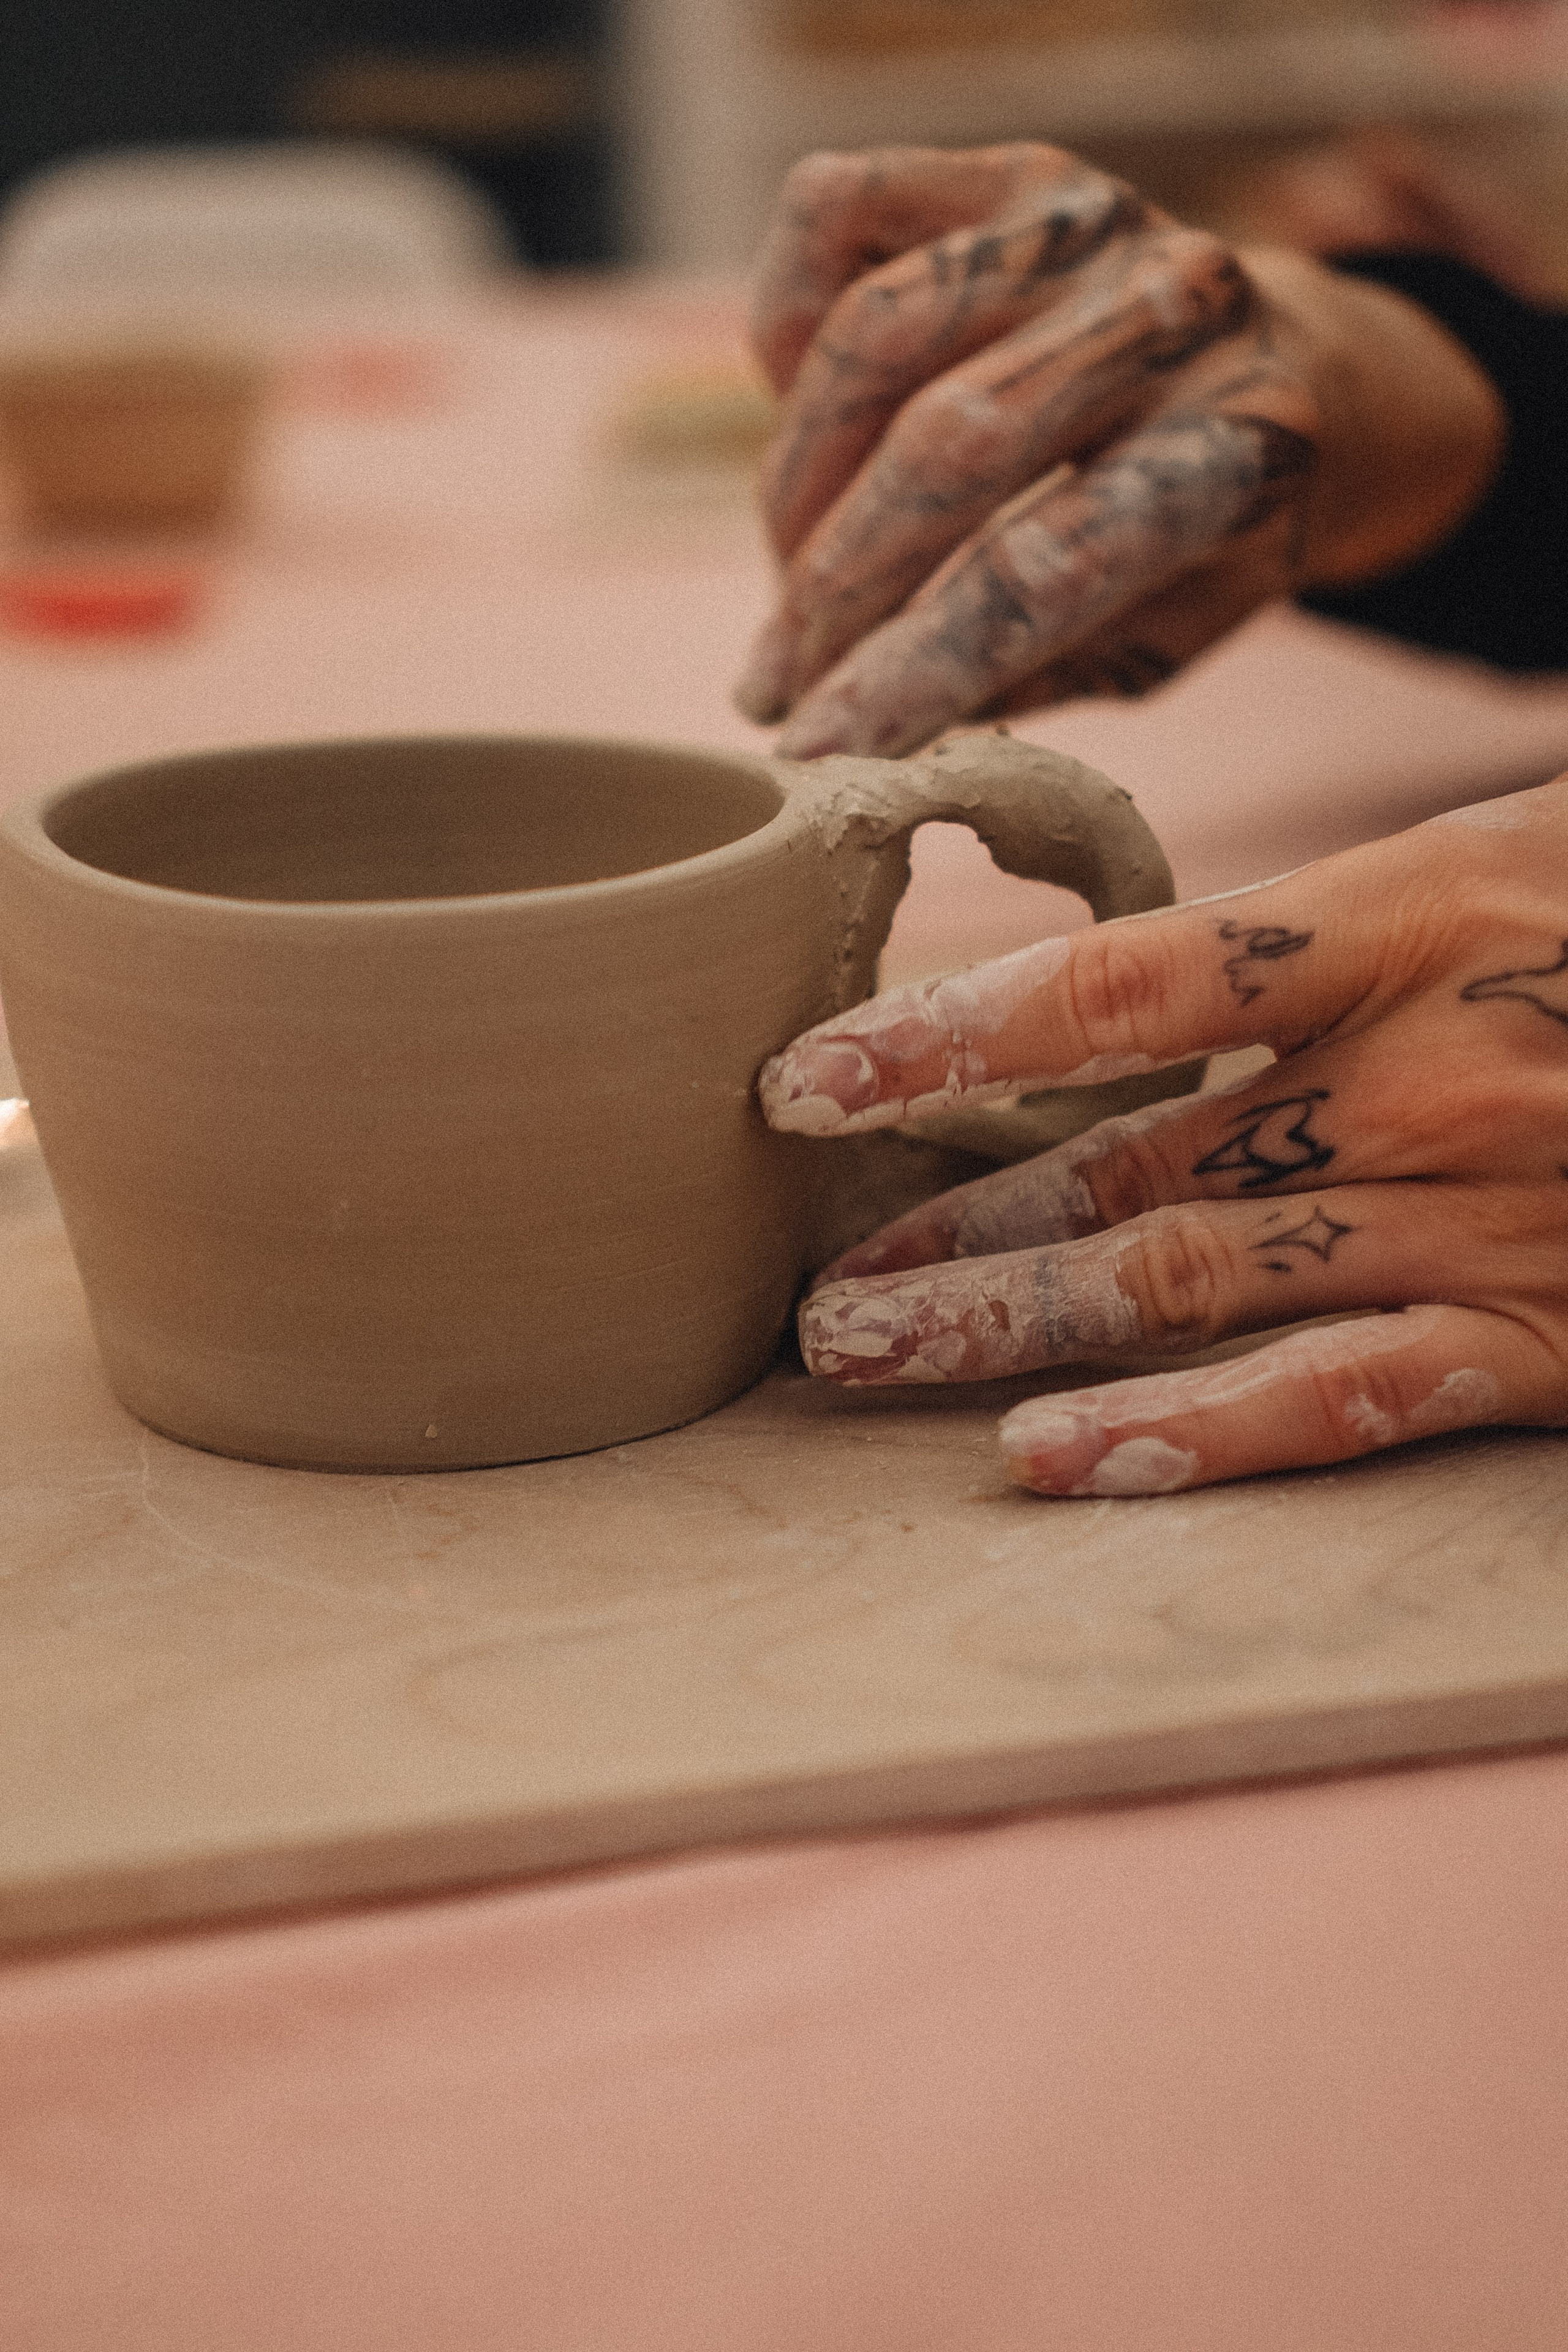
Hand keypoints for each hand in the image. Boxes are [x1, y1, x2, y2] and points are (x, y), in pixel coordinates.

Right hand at [735, 143, 1503, 757]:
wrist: (1295, 371)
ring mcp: (1093, 221)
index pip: (1041, 569)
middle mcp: (1177, 308)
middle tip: (775, 684)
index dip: (908, 667)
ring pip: (875, 333)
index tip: (812, 743)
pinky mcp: (1018, 171)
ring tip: (790, 581)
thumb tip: (866, 713)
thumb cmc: (1207, 537)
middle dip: (833, 589)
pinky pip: (840, 210)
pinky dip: (784, 323)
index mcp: (1240, 448)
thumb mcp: (1162, 638)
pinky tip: (794, 411)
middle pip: (945, 446)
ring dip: (796, 484)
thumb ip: (1033, 674)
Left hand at [756, 778, 1567, 1495]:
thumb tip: (1149, 965)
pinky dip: (1203, 1440)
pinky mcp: (1550, 1338)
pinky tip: (1065, 1468)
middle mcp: (1435, 1073)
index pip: (1122, 982)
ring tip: (874, 1365)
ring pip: (1202, 1280)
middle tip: (813, 1289)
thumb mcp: (1517, 851)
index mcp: (1425, 912)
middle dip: (957, 1233)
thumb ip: (1346, 920)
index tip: (805, 1080)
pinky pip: (1350, 1398)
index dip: (947, 1037)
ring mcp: (1492, 1216)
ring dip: (1020, 1332)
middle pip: (1134, 1161)